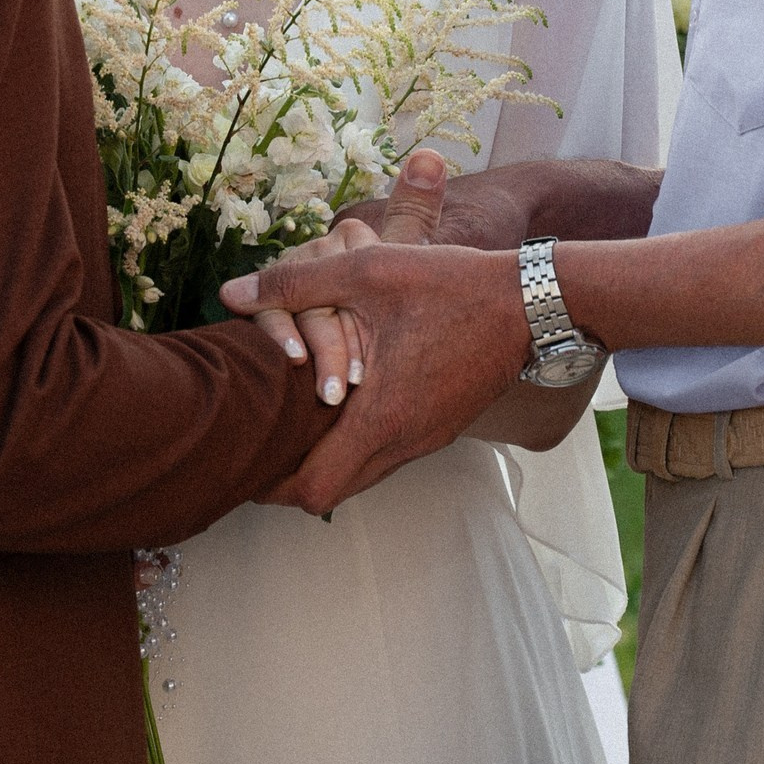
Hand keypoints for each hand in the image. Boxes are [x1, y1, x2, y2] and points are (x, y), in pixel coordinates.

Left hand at [227, 153, 531, 514]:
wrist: (535, 301)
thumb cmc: (451, 283)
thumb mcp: (367, 271)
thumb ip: (295, 283)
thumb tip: (228, 294)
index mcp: (381, 418)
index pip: (313, 490)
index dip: (271, 485)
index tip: (246, 457)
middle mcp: (405, 442)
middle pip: (332, 492)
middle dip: (290, 477)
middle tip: (260, 442)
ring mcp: (427, 438)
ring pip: (361, 474)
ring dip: (326, 457)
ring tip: (294, 419)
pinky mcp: (442, 426)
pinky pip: (388, 453)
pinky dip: (358, 442)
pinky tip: (342, 399)